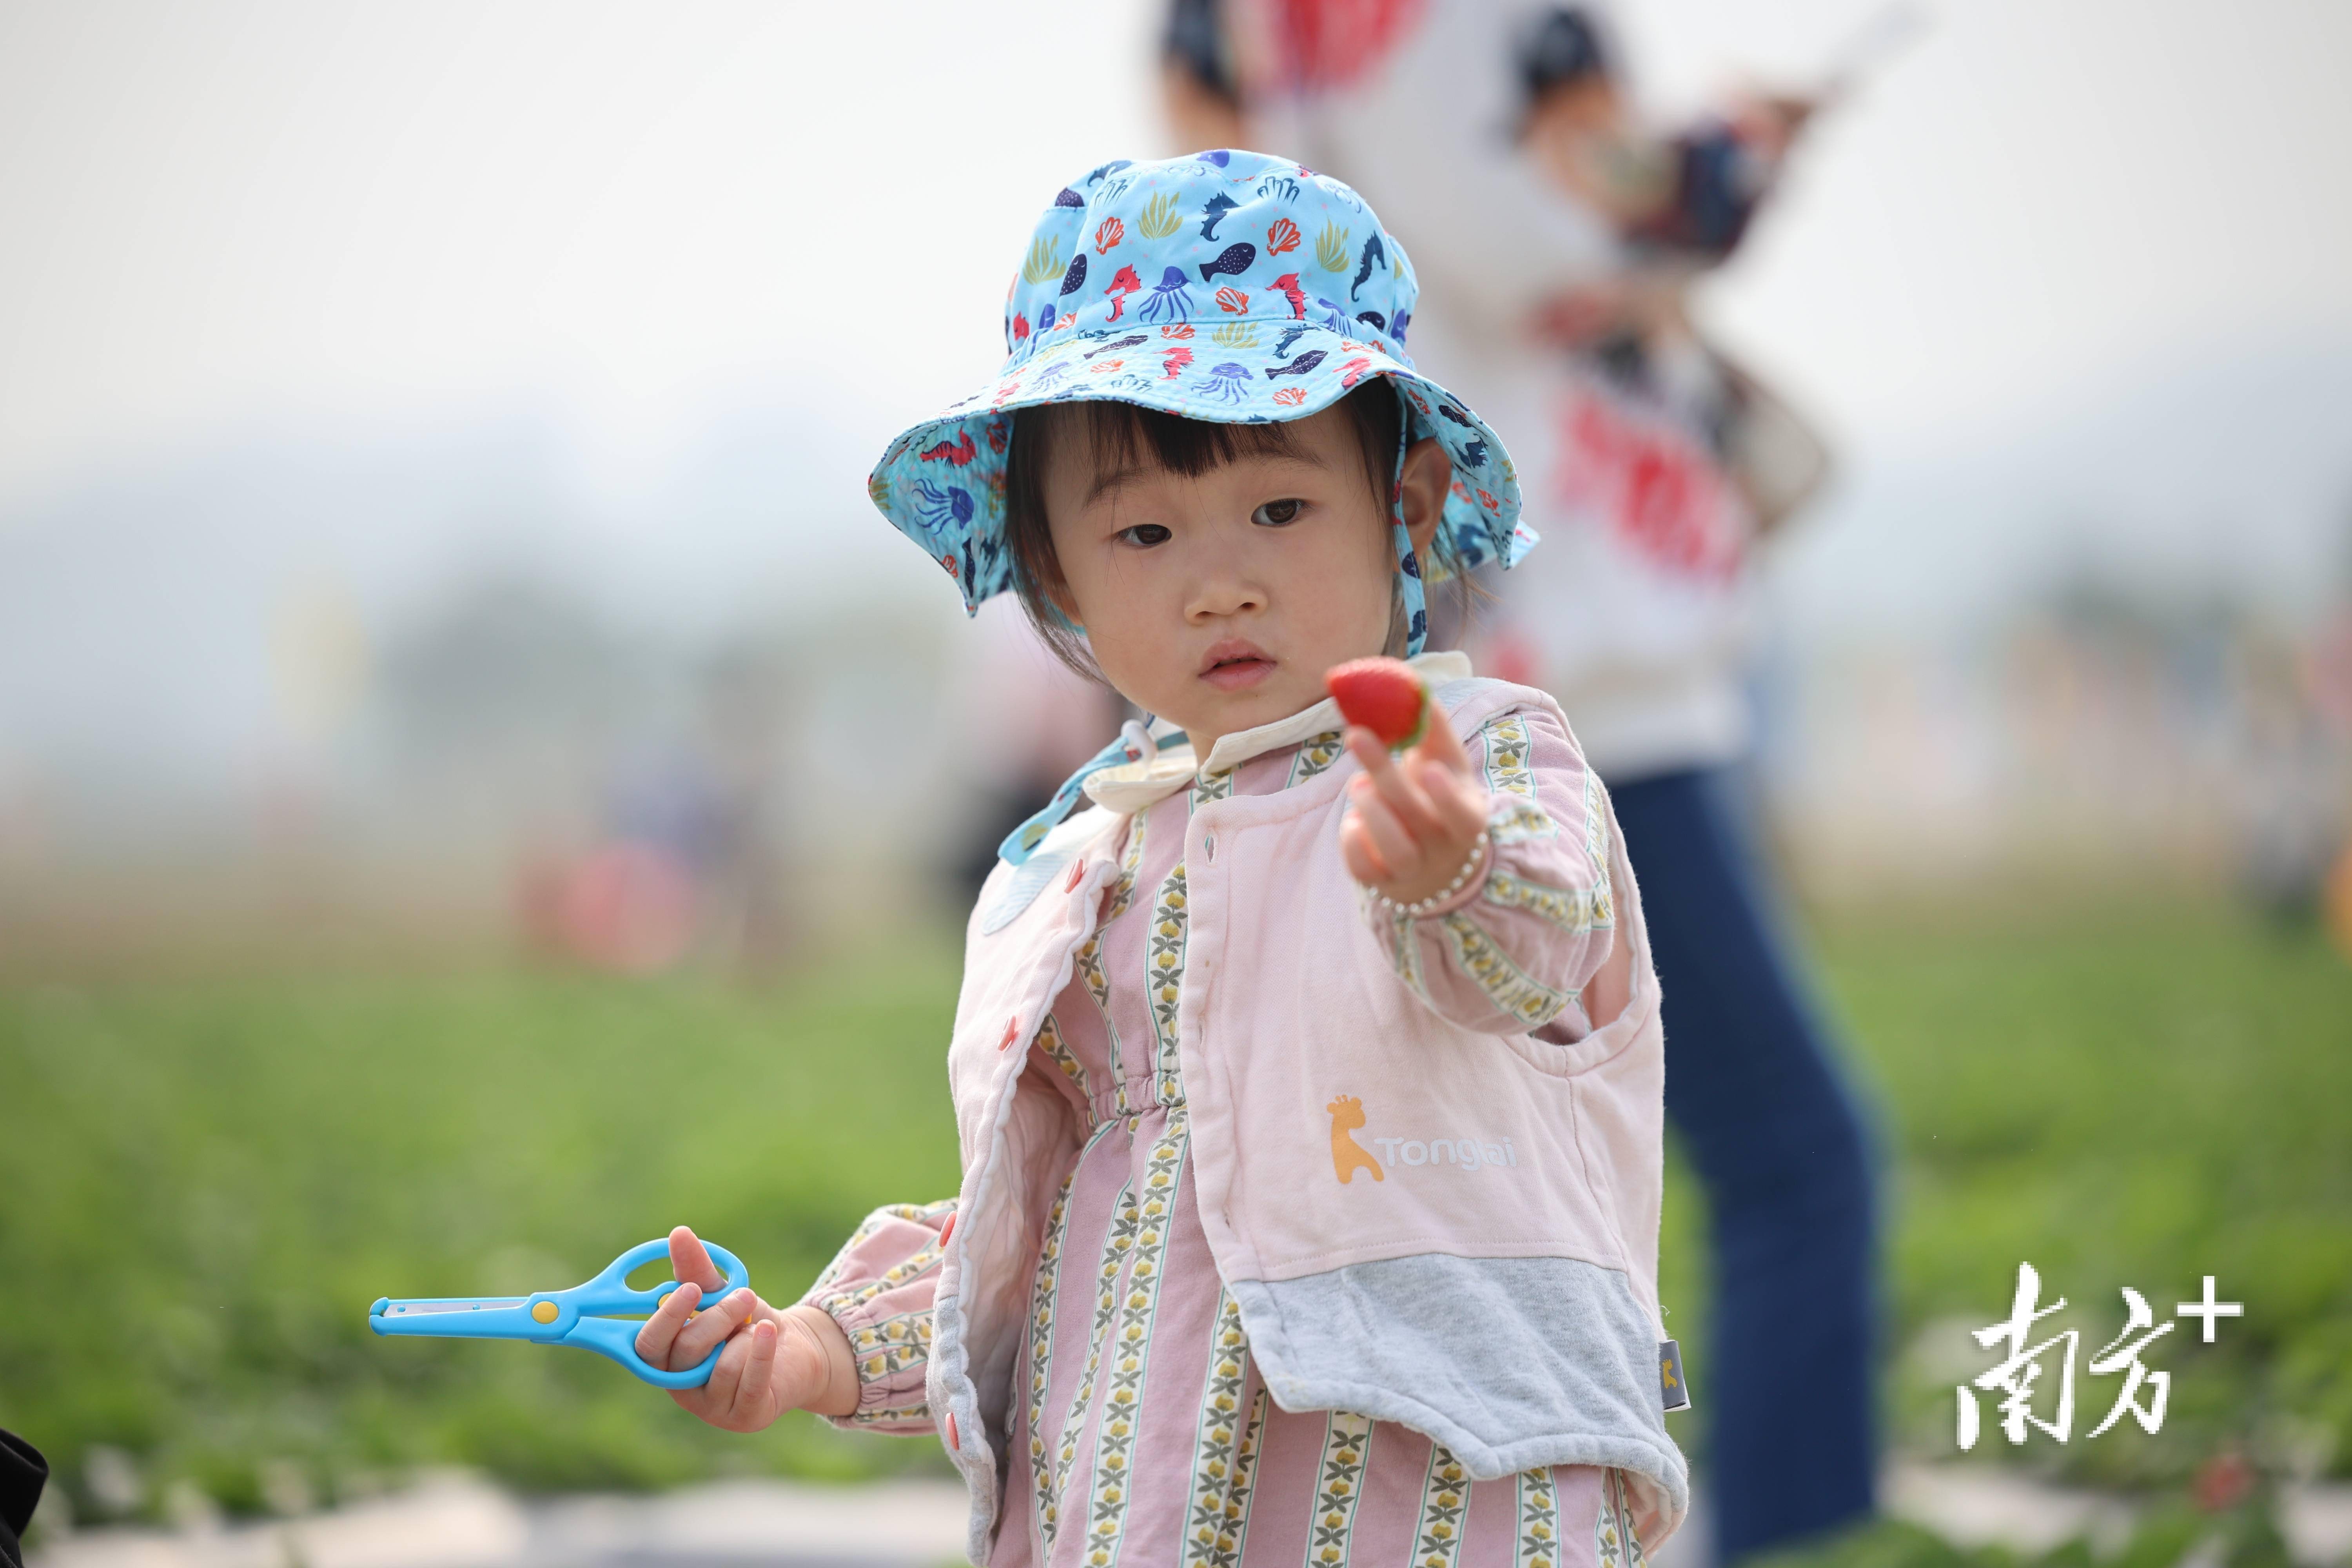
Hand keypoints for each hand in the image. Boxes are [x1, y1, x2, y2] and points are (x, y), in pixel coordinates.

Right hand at [633, 1226, 855, 1430]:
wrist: (796, 1350)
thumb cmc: (748, 1323)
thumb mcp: (722, 1295)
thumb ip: (697, 1271)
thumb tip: (679, 1234)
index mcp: (666, 1358)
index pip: (648, 1345)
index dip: (665, 1318)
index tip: (688, 1289)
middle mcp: (681, 1387)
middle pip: (687, 1351)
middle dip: (717, 1317)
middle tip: (745, 1295)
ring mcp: (712, 1408)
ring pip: (721, 1367)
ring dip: (747, 1337)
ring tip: (758, 1327)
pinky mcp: (745, 1417)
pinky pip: (750, 1383)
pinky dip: (762, 1353)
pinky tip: (771, 1331)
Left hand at [1339, 704, 1490, 906]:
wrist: (1435, 859)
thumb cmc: (1439, 795)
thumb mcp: (1446, 763)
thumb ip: (1432, 726)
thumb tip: (1412, 682)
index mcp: (1467, 819)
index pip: (1462, 814)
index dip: (1446, 796)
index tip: (1425, 767)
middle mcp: (1443, 849)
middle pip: (1414, 816)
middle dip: (1383, 774)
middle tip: (1356, 735)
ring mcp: (1412, 870)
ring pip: (1390, 845)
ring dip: (1369, 808)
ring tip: (1358, 784)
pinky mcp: (1381, 883)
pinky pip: (1362, 867)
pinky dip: (1352, 840)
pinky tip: (1354, 822)